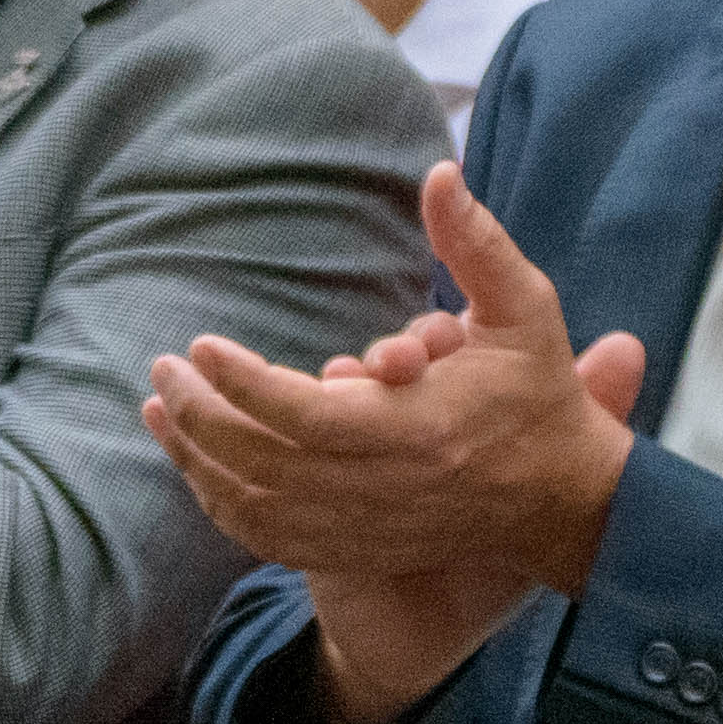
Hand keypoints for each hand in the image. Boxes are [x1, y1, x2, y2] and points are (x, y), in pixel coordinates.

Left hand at [142, 166, 644, 723]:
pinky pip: (270, 538)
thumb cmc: (539, 396)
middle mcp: (383, 486)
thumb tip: (439, 173)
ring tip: (158, 407)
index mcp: (416, 428)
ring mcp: (367, 526)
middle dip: (201, 415)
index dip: (244, 384)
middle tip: (163, 367)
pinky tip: (194, 464)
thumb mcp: (525, 308)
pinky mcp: (359, 550)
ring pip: (255, 505)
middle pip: (263, 462)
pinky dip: (222, 504)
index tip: (201, 344)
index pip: (305, 415)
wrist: (563, 500)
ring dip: (196, 459)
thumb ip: (477, 243)